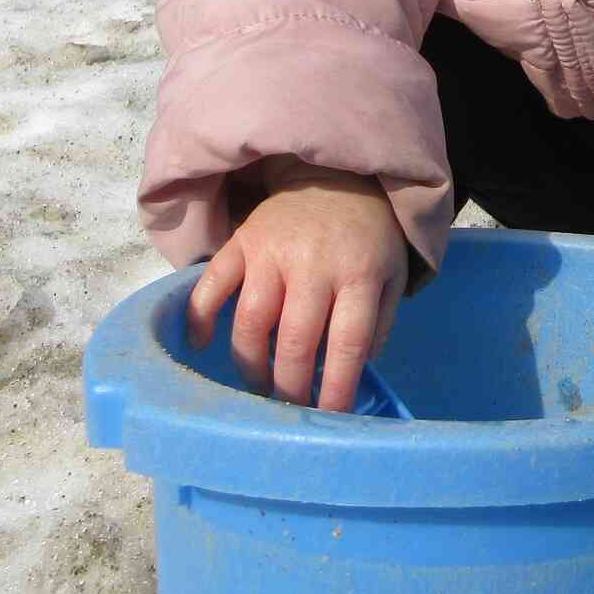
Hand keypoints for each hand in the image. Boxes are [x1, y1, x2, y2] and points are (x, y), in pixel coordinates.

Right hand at [187, 168, 409, 409]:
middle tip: (290, 411)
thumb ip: (379, 322)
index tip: (330, 418)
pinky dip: (200, 316)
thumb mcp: (393, 274)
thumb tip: (351, 372)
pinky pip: (212, 283)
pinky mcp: (241, 241)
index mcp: (359, 273)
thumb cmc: (370, 235)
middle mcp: (313, 263)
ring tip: (260, 387)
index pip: (347, 343)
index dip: (336, 388)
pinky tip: (202, 344)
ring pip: (251, 321)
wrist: (340, 175)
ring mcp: (272, 251)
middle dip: (290, 387)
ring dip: (251, 365)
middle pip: (295, 340)